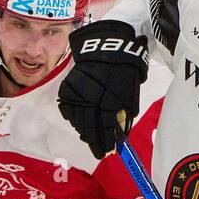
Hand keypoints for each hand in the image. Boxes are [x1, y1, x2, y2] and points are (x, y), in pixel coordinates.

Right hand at [58, 20, 148, 158]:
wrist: (106, 46)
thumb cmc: (124, 69)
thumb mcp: (130, 92)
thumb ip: (125, 114)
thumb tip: (120, 135)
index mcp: (108, 100)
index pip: (106, 128)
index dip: (106, 142)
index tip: (108, 152)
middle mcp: (90, 99)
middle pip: (89, 128)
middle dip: (94, 142)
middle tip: (98, 152)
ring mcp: (77, 94)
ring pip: (77, 121)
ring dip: (85, 131)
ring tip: (90, 138)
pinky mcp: (68, 89)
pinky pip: (68, 110)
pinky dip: (74, 118)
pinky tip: (80, 122)